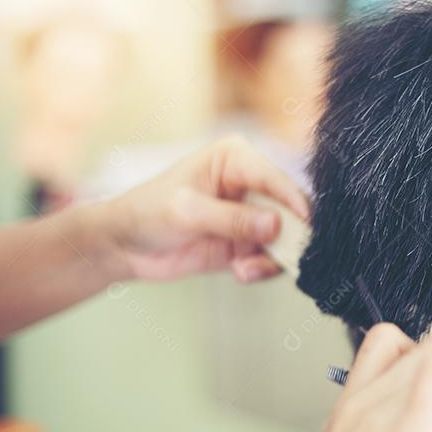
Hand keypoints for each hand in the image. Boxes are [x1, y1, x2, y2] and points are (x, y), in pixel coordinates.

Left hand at [100, 136, 309, 282]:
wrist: (125, 246)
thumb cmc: (148, 212)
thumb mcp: (186, 212)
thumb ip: (232, 219)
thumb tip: (276, 226)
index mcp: (236, 158)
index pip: (273, 177)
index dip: (292, 199)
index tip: (306, 222)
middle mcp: (250, 184)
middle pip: (288, 208)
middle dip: (287, 235)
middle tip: (283, 257)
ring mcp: (251, 215)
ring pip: (284, 237)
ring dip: (272, 257)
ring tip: (246, 270)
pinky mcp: (247, 243)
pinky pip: (270, 258)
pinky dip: (262, 269)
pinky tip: (241, 273)